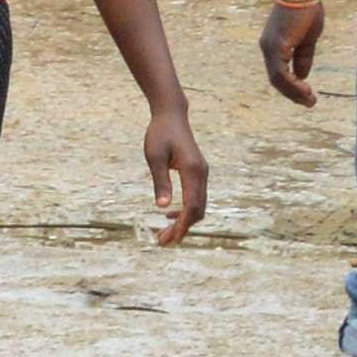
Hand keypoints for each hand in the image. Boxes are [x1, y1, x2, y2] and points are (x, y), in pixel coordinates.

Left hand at [135, 98, 207, 243]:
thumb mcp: (154, 156)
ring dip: (184, 221)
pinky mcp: (198, 172)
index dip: (183, 225)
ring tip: (165, 234)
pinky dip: (186, 210)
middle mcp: (202, 174)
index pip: (191, 205)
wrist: (171, 115)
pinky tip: (169, 214)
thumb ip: (160, 181)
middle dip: (182, 228)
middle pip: (197, 210)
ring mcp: (202, 173)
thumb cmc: (160, 133)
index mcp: (193, 170)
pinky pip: (196, 197)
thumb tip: (162, 207)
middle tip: (162, 242)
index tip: (172, 239)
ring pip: (198, 205)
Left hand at [259, 0, 327, 105]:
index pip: (279, 73)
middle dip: (293, 94)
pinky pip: (281, 71)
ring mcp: (270, 47)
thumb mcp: (307, 39)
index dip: (292, 87)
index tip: (307, 95)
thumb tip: (302, 75)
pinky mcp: (276, 46)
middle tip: (310, 102)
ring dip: (294, 92)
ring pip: (277, 79)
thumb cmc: (305, 10)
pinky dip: (292, 83)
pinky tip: (305, 88)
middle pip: (276, 79)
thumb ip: (303, 57)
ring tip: (309, 99)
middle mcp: (267, 48)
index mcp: (274, 46)